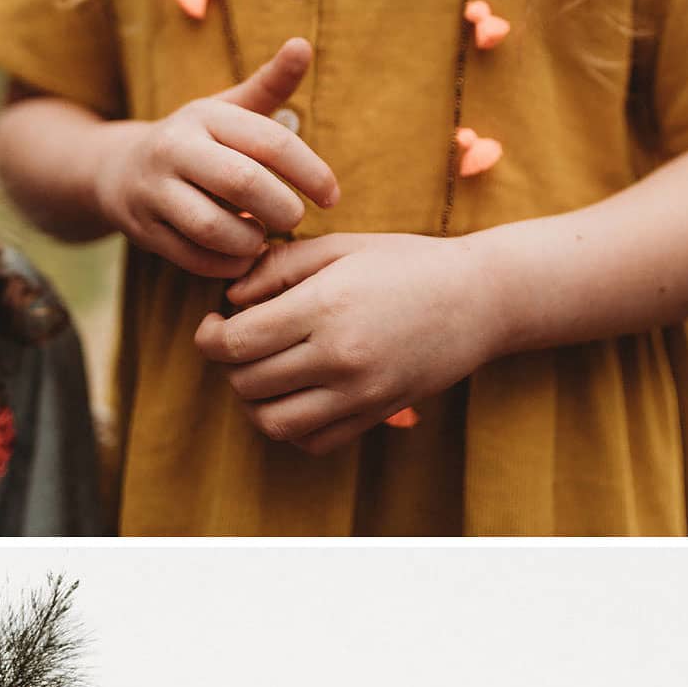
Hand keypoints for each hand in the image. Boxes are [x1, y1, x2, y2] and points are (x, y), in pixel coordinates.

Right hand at [93, 42, 337, 280]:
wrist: (118, 170)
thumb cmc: (196, 140)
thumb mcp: (229, 109)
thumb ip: (271, 83)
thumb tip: (303, 44)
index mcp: (205, 116)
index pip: (270, 142)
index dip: (310, 171)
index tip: (332, 196)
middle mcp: (174, 149)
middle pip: (242, 183)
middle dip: (282, 209)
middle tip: (296, 218)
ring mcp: (154, 191)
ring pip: (212, 227)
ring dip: (250, 241)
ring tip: (263, 237)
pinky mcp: (143, 230)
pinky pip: (192, 257)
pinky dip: (226, 264)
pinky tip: (241, 255)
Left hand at [193, 228, 488, 448]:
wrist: (478, 299)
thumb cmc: (407, 262)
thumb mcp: (340, 246)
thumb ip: (279, 268)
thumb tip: (231, 298)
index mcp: (324, 308)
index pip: (235, 343)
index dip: (209, 336)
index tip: (213, 322)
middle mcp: (338, 357)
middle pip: (247, 383)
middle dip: (229, 364)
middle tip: (239, 340)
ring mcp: (359, 394)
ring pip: (273, 422)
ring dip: (253, 401)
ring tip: (261, 372)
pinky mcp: (376, 415)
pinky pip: (312, 441)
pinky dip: (291, 426)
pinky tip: (295, 394)